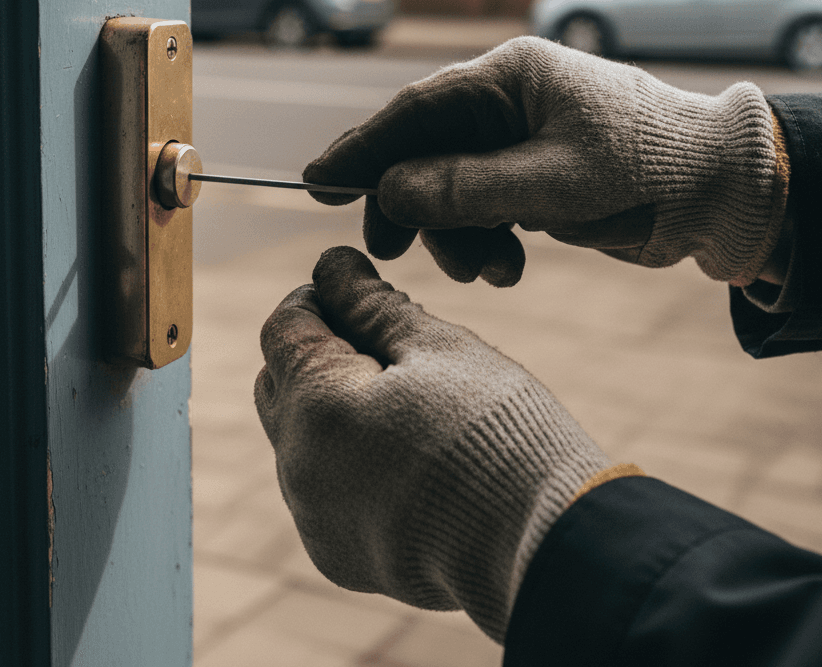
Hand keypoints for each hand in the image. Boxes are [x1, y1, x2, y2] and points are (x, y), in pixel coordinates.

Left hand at [254, 246, 610, 642]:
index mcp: (316, 407)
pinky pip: (321, 489)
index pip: (283, 328)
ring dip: (332, 407)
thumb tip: (331, 264)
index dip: (317, 296)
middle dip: (318, 350)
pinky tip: (408, 456)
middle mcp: (298, 468)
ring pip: (299, 437)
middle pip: (279, 382)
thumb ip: (371, 303)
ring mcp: (314, 519)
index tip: (359, 290)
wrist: (542, 547)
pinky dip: (347, 459)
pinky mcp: (338, 556)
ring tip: (406, 400)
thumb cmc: (495, 432)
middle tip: (385, 341)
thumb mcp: (437, 347)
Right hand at [304, 38, 784, 286]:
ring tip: (491, 271)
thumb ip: (467, 188)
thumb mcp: (556, 182)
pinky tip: (510, 267)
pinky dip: (485, 241)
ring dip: (456, 235)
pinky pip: (484, 208)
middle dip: (408, 203)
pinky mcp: (536, 178)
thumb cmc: (652, 169)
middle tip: (387, 247)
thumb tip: (388, 192)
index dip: (362, 146)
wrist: (724, 193)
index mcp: (511, 78)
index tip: (315, 181)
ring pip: (451, 188)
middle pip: (425, 151)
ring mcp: (520, 141)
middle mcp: (509, 103)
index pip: (416, 109)